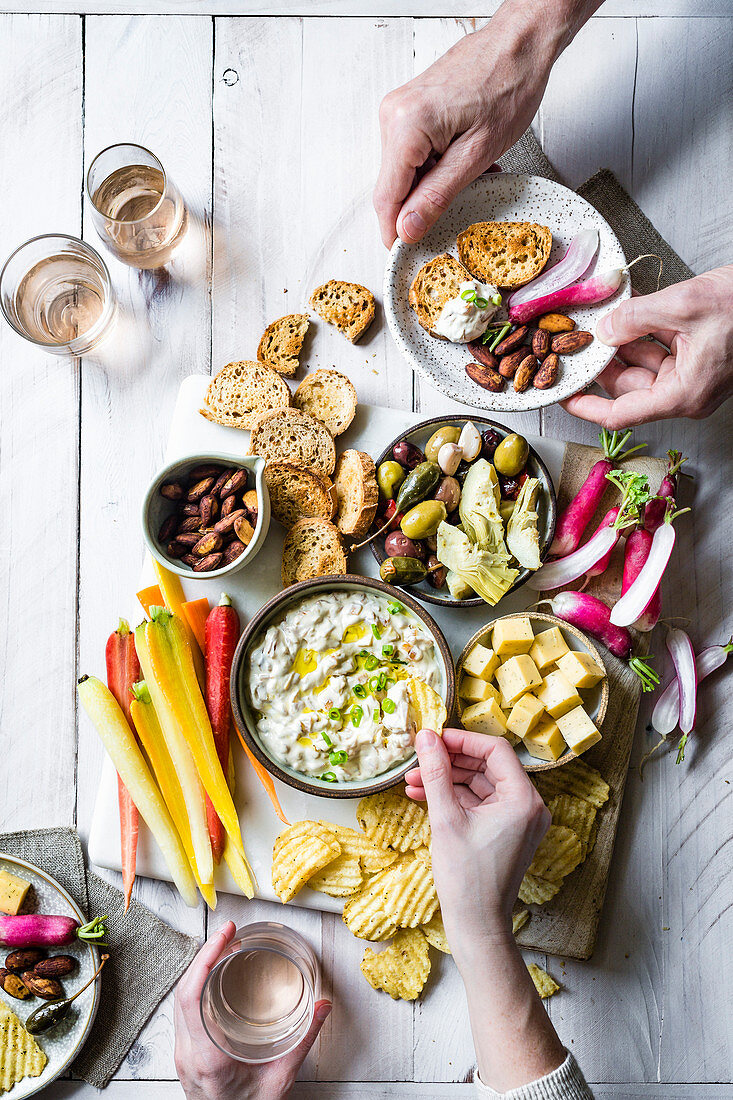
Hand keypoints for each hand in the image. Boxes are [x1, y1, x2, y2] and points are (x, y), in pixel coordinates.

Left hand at [174, 922, 330, 1099]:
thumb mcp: (281, 1077)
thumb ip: (303, 1040)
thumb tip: (323, 1007)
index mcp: (207, 1057)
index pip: (191, 997)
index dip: (204, 960)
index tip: (223, 936)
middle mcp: (188, 1053)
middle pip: (182, 992)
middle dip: (203, 955)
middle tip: (227, 932)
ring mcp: (182, 1054)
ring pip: (179, 1000)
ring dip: (197, 969)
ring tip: (220, 947)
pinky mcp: (185, 1054)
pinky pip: (182, 1012)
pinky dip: (195, 986)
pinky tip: (211, 976)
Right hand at [373, 0, 603, 246]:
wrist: (519, 44)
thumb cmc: (508, 86)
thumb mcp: (477, 155)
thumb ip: (437, 195)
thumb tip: (408, 228)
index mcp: (406, 127)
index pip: (386, 197)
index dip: (394, 232)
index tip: (404, 253)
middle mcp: (394, 115)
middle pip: (394, 185)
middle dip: (421, 204)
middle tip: (458, 206)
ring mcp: (399, 110)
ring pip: (405, 171)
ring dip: (432, 184)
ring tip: (471, 173)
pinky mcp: (410, 108)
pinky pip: (413, 152)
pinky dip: (435, 165)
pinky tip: (462, 159)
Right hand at [404, 728, 548, 962]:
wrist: (477, 925)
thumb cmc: (466, 878)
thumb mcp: (445, 818)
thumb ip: (436, 773)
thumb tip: (426, 737)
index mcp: (523, 800)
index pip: (495, 750)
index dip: (462, 740)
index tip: (434, 739)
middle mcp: (529, 806)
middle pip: (488, 766)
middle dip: (450, 762)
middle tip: (419, 760)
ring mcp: (520, 820)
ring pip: (481, 784)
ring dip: (448, 780)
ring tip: (413, 782)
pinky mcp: (508, 832)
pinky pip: (482, 803)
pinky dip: (456, 798)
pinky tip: (425, 797)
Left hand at [563, 265, 732, 427]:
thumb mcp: (684, 304)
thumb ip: (637, 317)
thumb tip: (605, 329)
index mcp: (683, 394)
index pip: (621, 414)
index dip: (587, 407)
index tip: (563, 398)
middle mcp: (687, 390)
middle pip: (628, 385)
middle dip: (603, 361)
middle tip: (577, 339)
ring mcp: (693, 373)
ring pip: (642, 362)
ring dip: (622, 340)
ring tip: (601, 317)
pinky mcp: (699, 354)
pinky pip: (660, 346)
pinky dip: (642, 329)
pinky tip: (627, 310)